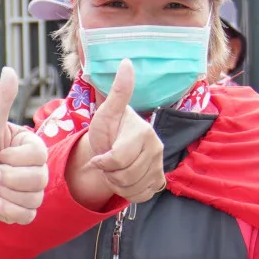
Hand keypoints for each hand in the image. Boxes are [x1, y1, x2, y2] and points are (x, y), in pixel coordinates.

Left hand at [0, 68, 50, 223]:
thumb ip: (1, 98)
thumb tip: (10, 70)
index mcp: (31, 145)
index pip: (38, 156)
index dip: (14, 158)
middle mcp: (35, 167)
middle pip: (39, 179)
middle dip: (6, 177)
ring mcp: (30, 189)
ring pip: (34, 198)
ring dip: (4, 192)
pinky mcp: (22, 210)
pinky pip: (28, 215)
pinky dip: (8, 210)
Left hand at [68, 60, 164, 208]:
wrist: (112, 147)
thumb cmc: (108, 129)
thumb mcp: (107, 111)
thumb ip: (119, 91)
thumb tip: (127, 62)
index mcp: (144, 133)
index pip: (117, 160)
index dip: (102, 161)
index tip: (99, 154)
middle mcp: (157, 149)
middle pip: (124, 176)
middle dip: (108, 172)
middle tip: (107, 161)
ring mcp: (159, 166)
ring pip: (131, 188)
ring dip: (116, 183)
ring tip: (114, 169)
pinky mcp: (158, 181)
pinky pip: (140, 196)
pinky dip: (127, 192)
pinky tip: (124, 178)